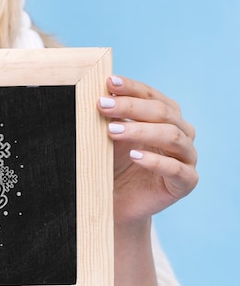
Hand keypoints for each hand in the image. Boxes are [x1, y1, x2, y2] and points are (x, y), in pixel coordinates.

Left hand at [97, 75, 197, 227]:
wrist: (118, 203)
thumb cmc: (115, 166)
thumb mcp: (110, 138)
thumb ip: (110, 117)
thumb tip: (98, 91)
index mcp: (166, 117)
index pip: (152, 96)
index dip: (131, 87)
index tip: (108, 82)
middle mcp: (182, 133)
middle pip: (163, 112)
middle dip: (131, 106)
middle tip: (102, 105)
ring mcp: (187, 158)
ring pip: (171, 136)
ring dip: (140, 130)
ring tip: (112, 130)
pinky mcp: (186, 182)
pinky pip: (176, 169)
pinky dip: (155, 161)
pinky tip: (135, 156)